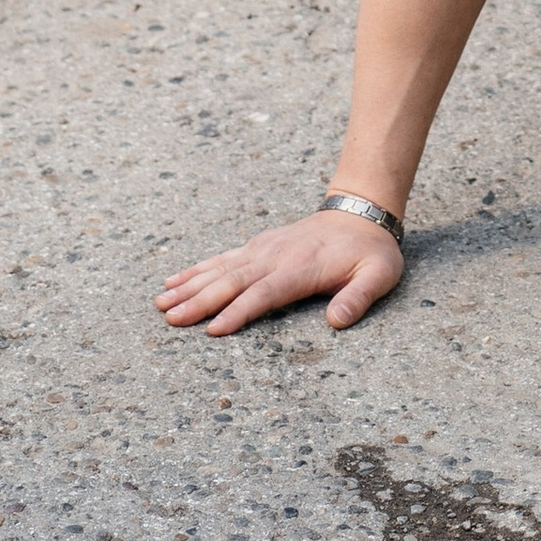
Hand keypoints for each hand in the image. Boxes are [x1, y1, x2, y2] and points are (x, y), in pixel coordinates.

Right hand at [155, 207, 403, 336]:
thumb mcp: (379, 275)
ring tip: (161, 301)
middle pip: (234, 281)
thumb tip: (337, 321)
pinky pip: (223, 258)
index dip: (240, 311)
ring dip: (191, 285)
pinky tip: (174, 280)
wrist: (361, 211)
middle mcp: (277, 256)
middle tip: (170, 319)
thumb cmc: (370, 252)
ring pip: (222, 269)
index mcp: (302, 267)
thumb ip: (359, 298)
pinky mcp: (258, 246)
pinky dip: (198, 269)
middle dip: (201, 301)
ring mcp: (264, 249)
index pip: (266, 293)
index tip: (214, 329)